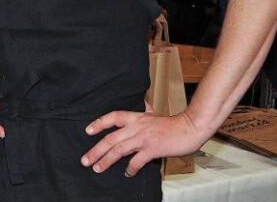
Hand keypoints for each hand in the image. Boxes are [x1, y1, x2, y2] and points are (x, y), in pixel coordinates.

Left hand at [81, 110, 210, 176]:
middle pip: (111, 138)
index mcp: (136, 117)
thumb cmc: (173, 124)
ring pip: (119, 150)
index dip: (99, 123)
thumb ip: (145, 110)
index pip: (113, 117)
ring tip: (97, 168)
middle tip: (85, 160)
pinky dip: (130, 168)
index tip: (87, 130)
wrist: (190, 128)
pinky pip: (136, 161)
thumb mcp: (154, 113)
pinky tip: (127, 173)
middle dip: (96, 150)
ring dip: (106, 160)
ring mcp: (144, 138)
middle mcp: (137, 127)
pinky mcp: (152, 149)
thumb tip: (142, 102)